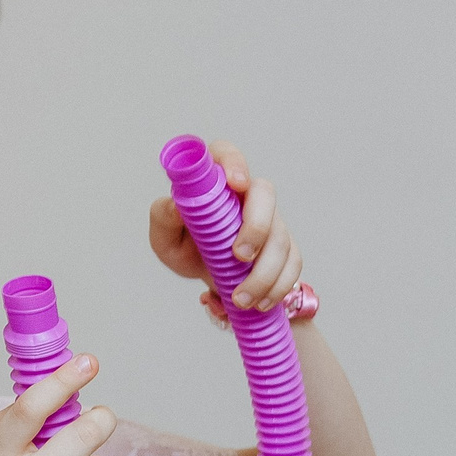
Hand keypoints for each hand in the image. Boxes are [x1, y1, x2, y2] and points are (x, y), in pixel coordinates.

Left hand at [148, 137, 304, 311]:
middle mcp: (247, 196)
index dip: (234, 163)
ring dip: (263, 272)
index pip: (226, 154)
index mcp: (216, 184)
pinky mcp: (287, 247)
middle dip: (256, 226)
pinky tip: (260, 302)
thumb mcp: (166, 240)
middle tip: (239, 256)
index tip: (236, 184)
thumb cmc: (190, 253)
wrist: (216, 282)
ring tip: (240, 298)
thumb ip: (163, 219)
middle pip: (264, 194)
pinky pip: (292, 262)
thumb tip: (175, 205)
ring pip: (279, 236)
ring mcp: (272, 221)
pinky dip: (278, 285)